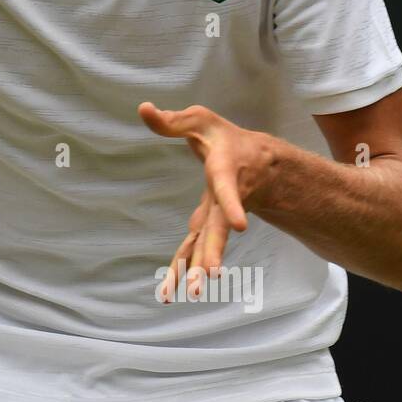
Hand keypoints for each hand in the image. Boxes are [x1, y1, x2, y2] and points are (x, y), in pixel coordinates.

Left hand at [138, 102, 271, 300]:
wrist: (258, 162)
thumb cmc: (224, 138)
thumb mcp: (200, 120)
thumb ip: (172, 120)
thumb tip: (143, 108)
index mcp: (225, 174)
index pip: (229, 191)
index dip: (233, 207)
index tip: (241, 227)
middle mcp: (225, 200)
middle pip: (219, 229)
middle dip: (213, 252)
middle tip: (209, 277)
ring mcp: (219, 216)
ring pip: (208, 245)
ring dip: (199, 269)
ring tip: (192, 293)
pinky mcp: (210, 226)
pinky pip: (196, 248)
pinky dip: (184, 268)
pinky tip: (173, 291)